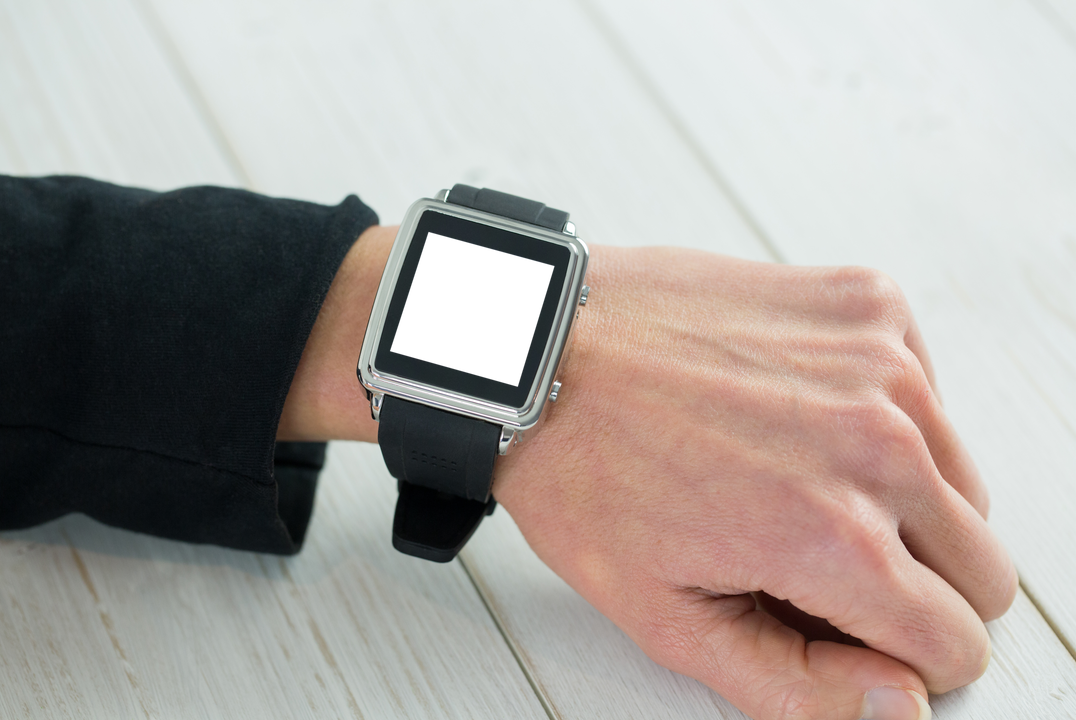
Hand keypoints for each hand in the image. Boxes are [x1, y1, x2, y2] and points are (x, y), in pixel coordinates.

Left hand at [493, 246, 1017, 719]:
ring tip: (801, 484)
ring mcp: (879, 361)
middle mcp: (877, 442)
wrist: (544, 348)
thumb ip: (794, 683)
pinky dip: (886, 419)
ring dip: (904, 503)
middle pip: (982, 569)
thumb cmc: (583, 471)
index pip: (956, 643)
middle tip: (815, 560)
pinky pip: (929, 394)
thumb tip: (897, 705)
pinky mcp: (866, 304)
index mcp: (831, 534)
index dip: (901, 654)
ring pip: (963, 483)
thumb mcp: (665, 614)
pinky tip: (800, 417)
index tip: (848, 628)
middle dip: (914, 586)